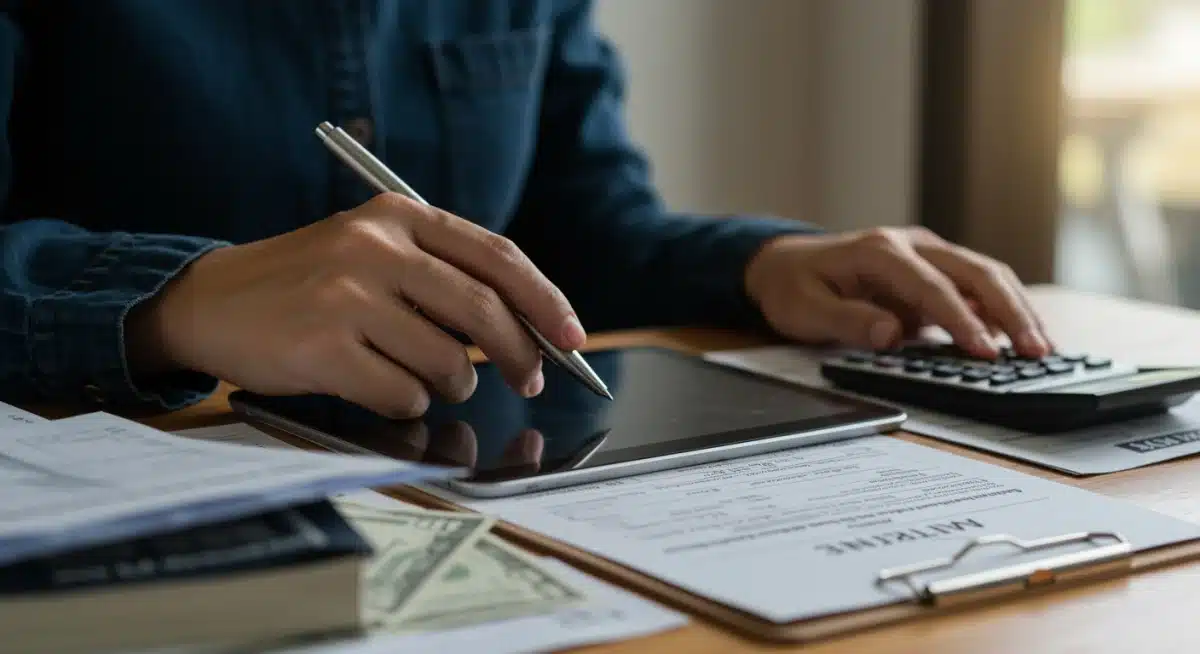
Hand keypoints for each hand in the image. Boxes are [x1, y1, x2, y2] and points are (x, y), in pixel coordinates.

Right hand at [126, 193, 585, 416]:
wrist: (211, 300)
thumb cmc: (307, 285)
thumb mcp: (372, 252)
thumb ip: (441, 276)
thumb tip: (526, 330)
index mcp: (397, 216)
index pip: (497, 256)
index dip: (545, 300)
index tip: (572, 337)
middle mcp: (375, 247)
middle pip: (484, 310)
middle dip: (520, 355)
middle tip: (530, 380)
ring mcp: (346, 296)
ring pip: (447, 362)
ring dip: (452, 385)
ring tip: (426, 379)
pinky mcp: (322, 346)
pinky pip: (403, 393)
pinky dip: (407, 402)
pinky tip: (380, 387)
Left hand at [744, 226, 1051, 357]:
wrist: (785, 264)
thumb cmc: (793, 286)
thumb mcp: (805, 309)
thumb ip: (848, 321)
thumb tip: (892, 335)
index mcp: (879, 251)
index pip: (931, 285)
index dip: (961, 319)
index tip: (985, 351)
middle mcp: (911, 244)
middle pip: (974, 271)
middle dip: (1009, 310)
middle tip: (1036, 349)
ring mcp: (926, 254)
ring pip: (984, 274)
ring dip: (1016, 308)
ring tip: (1042, 346)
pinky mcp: (934, 270)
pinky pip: (976, 286)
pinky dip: (1002, 308)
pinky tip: (1020, 336)